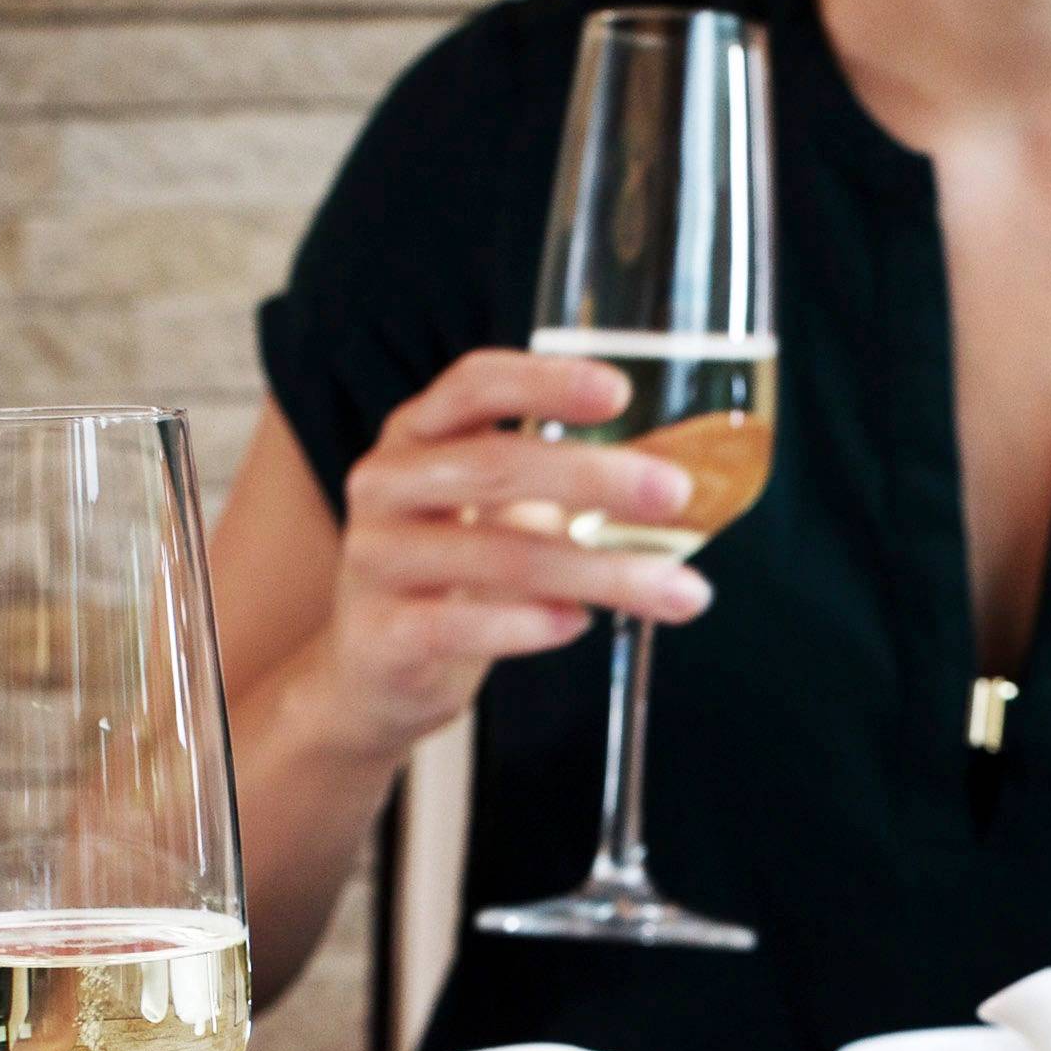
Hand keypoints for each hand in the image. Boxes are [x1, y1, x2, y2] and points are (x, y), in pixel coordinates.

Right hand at [309, 349, 709, 754]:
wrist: (372, 669)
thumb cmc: (454, 574)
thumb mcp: (499, 513)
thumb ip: (563, 489)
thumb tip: (677, 488)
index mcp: (420, 434)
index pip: (475, 384)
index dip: (545, 381)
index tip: (620, 393)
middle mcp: (387, 483)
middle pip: (494, 464)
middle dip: (594, 477)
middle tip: (675, 494)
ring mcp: (375, 557)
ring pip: (495, 554)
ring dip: (598, 572)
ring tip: (678, 593)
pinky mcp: (381, 632)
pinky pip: (458, 624)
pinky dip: (527, 624)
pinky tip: (578, 624)